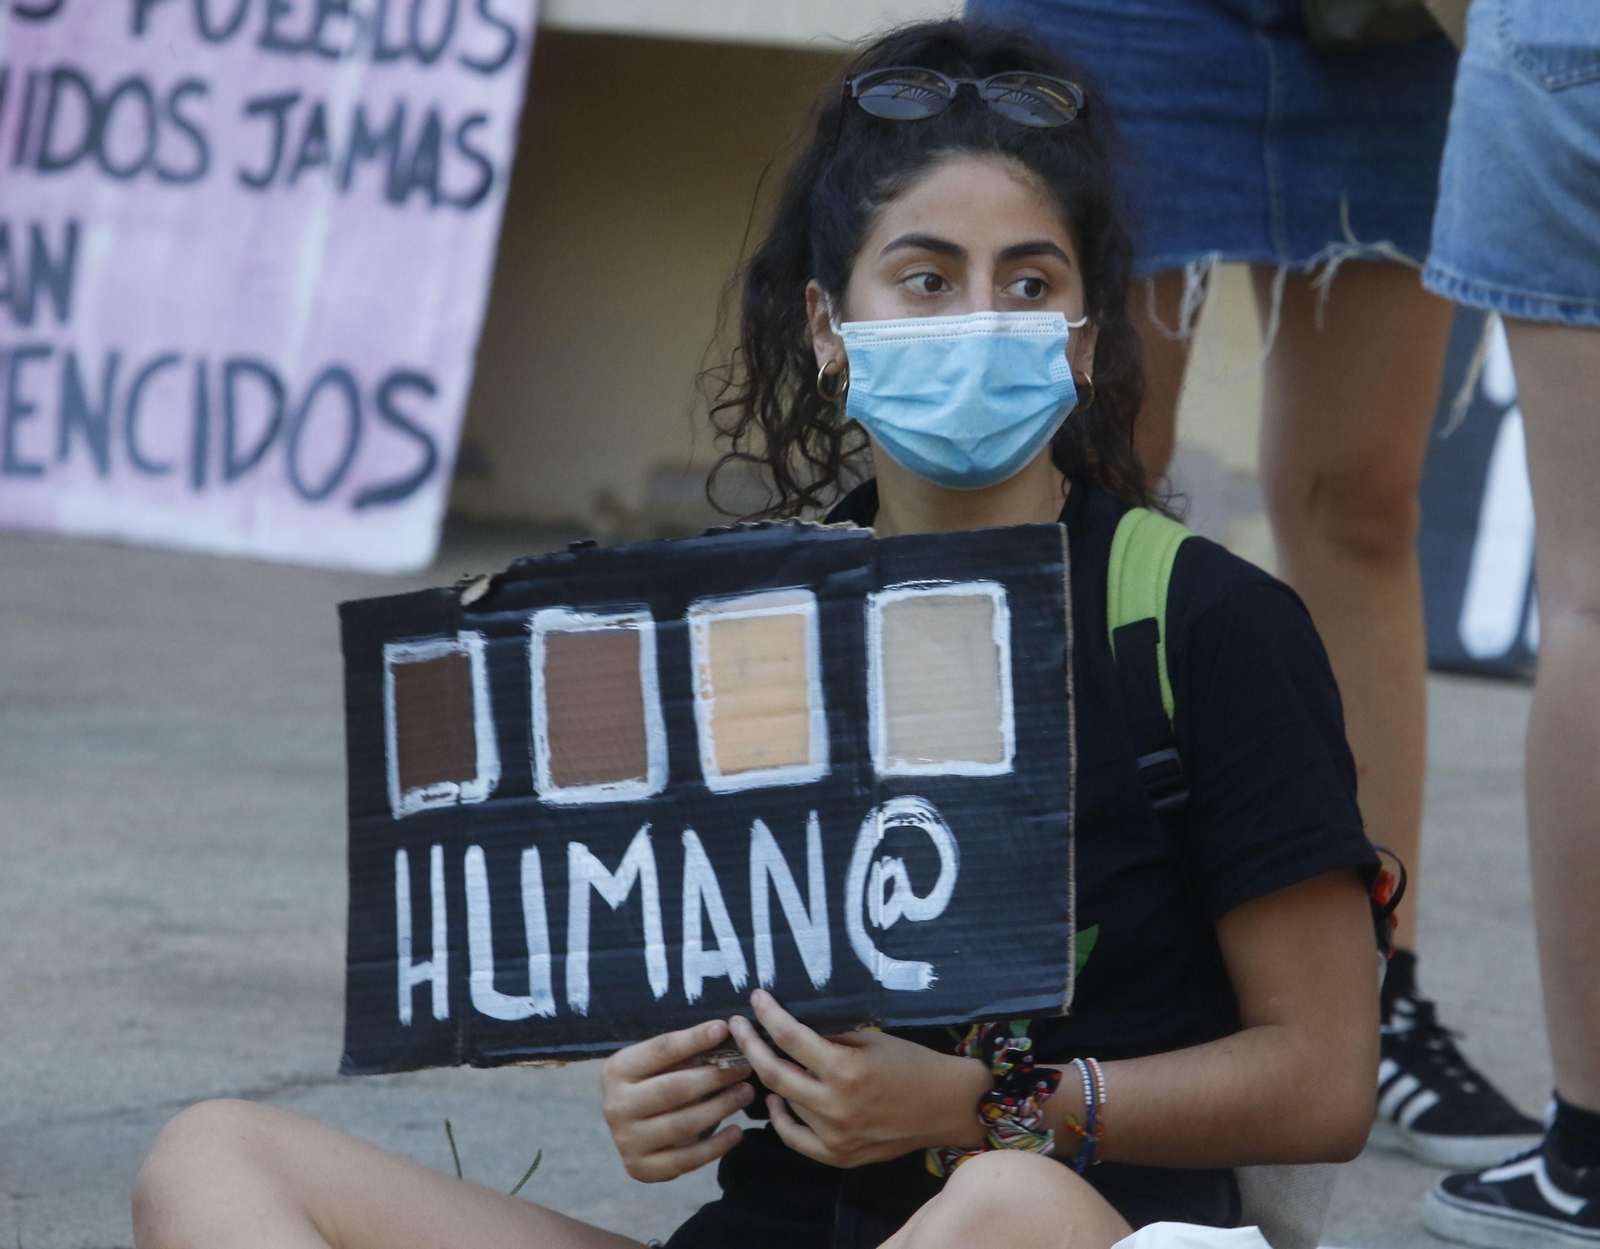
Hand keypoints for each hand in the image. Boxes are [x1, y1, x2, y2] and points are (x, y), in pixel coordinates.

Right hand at [599, 1019, 753, 1182]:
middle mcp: (615, 1106)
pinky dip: (716, 1147)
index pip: (660, 1051)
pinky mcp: (641, 1168)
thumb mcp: (662, 1064)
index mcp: (617, 1070)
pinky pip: (685, 1160)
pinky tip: (737, 1131)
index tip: (723, 1030)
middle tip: (744, 1068)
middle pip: (672, 1089)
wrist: (633, 1128)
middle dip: (714, 1077)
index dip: (693, 1039)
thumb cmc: (654, 1085)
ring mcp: (626, 1141)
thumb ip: (688, 1052)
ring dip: (721, 1108)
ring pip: (682, 1125)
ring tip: (746, 1093)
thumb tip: (726, 1034)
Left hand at [727, 989, 990, 1168]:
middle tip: (739, 1025)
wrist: (946, 1106)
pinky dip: (780, 1117)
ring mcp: (835, 1137)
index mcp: (845, 1071)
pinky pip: (794, 1138)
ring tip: (764, 1056)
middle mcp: (835, 1107)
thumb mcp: (871, 1037)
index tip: (756, 998)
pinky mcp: (839, 1157)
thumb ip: (830, 1035)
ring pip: (784, 1102)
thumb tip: (788, 1024)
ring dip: (770, 1077)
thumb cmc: (911, 1063)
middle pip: (774, 1073)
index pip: (790, 1038)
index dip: (768, 1015)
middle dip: (751, 1044)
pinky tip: (776, 1099)